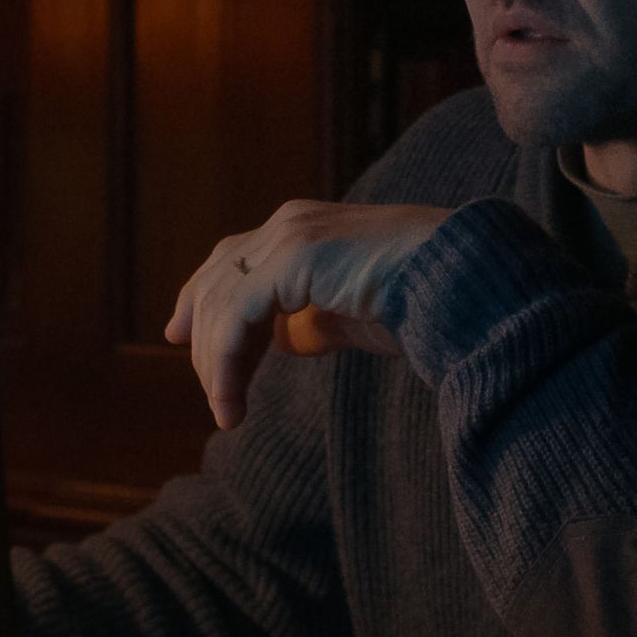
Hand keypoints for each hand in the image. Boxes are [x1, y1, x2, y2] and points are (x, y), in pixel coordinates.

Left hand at [164, 199, 449, 429]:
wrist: (459, 279)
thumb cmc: (421, 298)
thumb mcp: (352, 312)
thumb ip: (314, 318)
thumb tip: (282, 339)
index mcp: (303, 227)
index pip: (231, 258)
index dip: (199, 296)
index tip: (177, 336)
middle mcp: (289, 223)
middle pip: (217, 278)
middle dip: (200, 337)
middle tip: (211, 395)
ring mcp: (288, 235)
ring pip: (220, 303)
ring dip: (216, 365)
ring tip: (228, 413)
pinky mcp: (292, 258)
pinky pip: (235, 319)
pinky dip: (226, 366)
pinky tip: (233, 403)